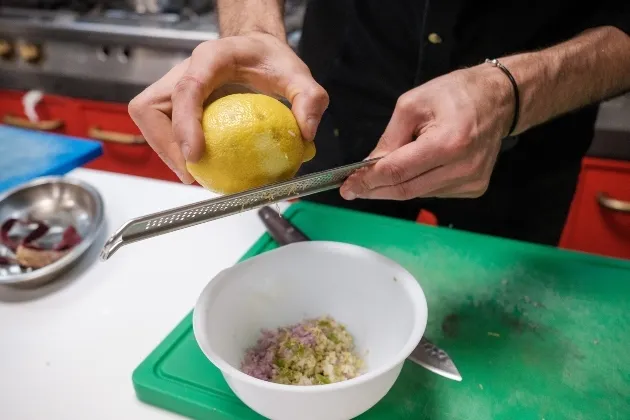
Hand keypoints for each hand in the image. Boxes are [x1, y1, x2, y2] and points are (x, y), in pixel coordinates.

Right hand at [128, 33, 328, 183]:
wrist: (256, 50)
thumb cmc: (269, 60)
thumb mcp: (298, 74)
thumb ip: (309, 99)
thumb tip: (306, 135)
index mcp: (211, 58)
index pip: (187, 89)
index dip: (185, 124)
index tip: (195, 156)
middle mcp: (185, 70)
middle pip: (152, 108)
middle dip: (165, 145)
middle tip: (192, 173)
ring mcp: (175, 86)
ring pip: (151, 120)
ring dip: (166, 151)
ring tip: (194, 175)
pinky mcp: (175, 103)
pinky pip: (163, 128)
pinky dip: (174, 150)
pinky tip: (199, 167)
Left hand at [340, 66, 513, 199]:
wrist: (498, 99)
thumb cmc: (454, 94)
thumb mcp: (412, 105)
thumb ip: (389, 139)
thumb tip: (368, 167)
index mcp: (448, 142)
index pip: (398, 171)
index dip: (369, 181)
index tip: (347, 186)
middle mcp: (463, 167)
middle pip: (406, 189)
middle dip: (375, 190)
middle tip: (353, 188)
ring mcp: (470, 181)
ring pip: (418, 193)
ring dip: (395, 186)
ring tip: (384, 172)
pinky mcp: (473, 188)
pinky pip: (433, 192)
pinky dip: (416, 183)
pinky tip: (416, 167)